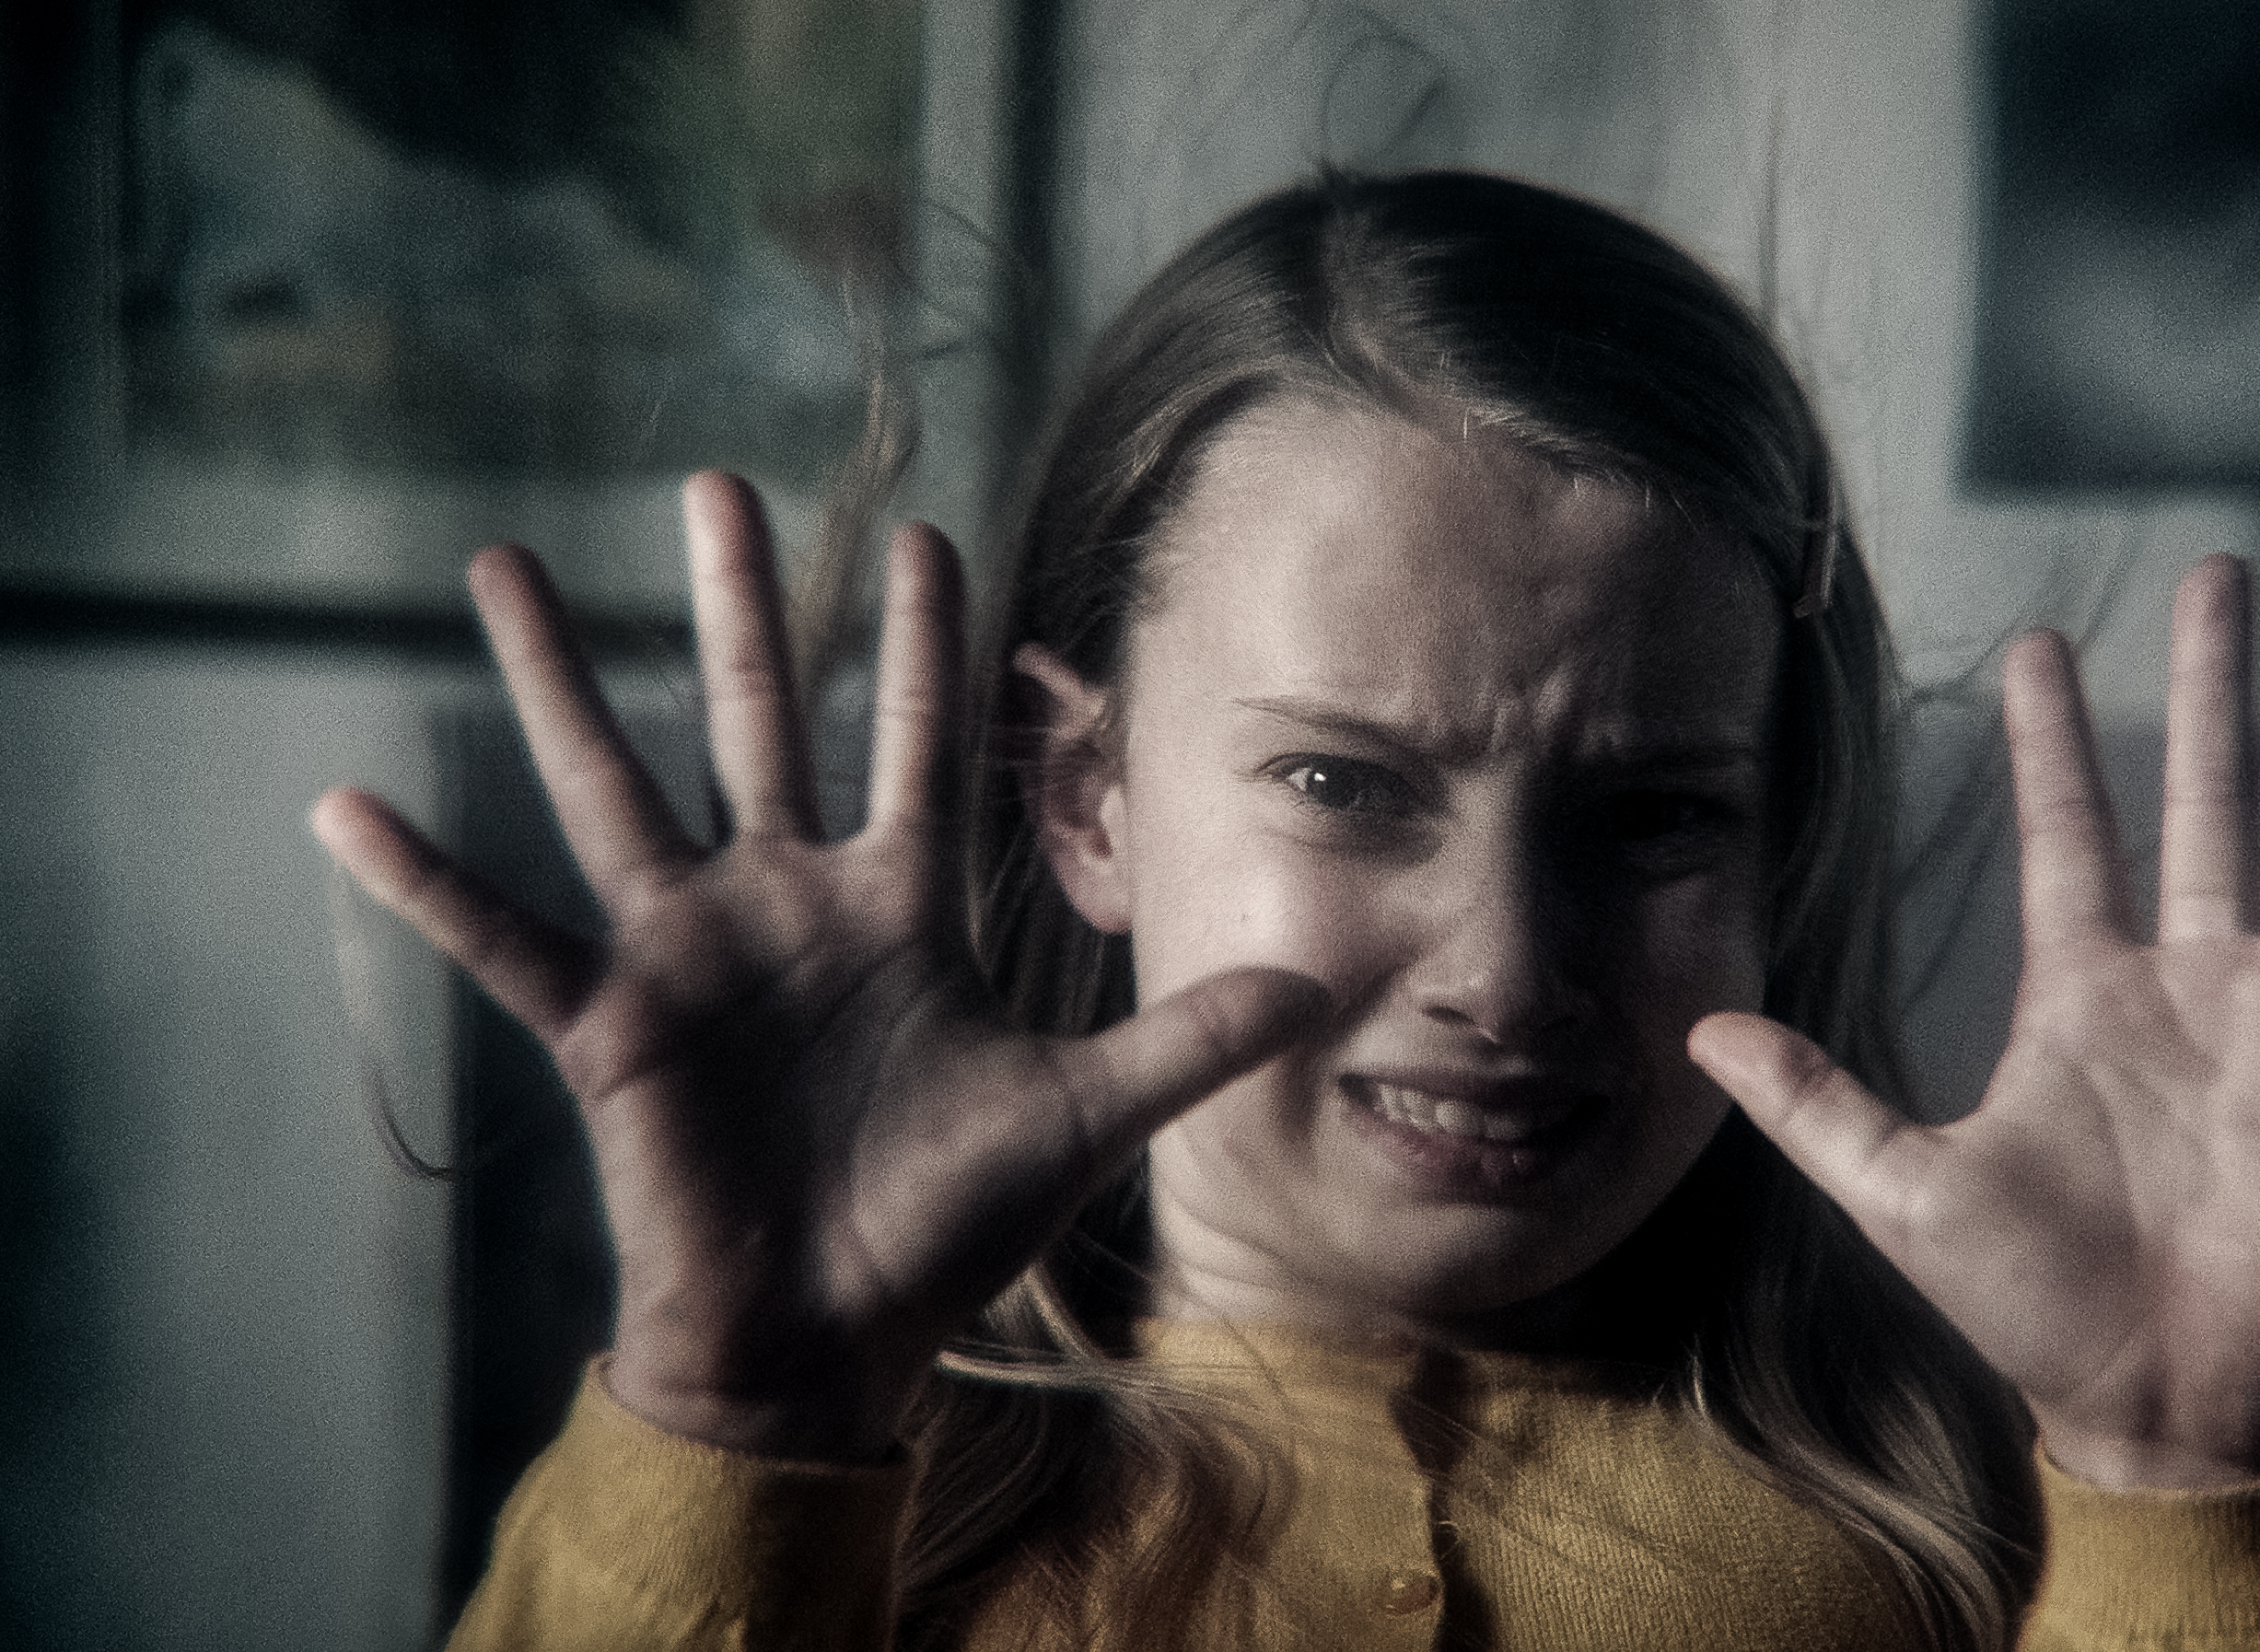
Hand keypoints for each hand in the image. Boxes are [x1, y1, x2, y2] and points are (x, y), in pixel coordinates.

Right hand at [312, 473, 1326, 1460]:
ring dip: (558, 675)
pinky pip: (502, 936)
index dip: (916, 644)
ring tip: (502, 561)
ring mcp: (689, 954)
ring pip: (616, 783)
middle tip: (714, 477)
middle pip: (754, 718)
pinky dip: (428, 880)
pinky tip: (347, 800)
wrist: (831, 1340)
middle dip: (737, 601)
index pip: (910, 741)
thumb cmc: (946, 1227)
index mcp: (896, 910)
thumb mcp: (1082, 1118)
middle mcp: (785, 905)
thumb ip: (1189, 1040)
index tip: (921, 531)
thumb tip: (1321, 986)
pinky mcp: (610, 1023)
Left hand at [1691, 555, 2259, 1488]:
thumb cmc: (2031, 1311)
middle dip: (2217, 689)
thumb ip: (1816, 1103)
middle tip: (2223, 568)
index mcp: (2084, 999)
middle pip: (2211, 803)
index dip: (2053, 743)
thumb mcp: (1904, 1194)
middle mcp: (2195, 989)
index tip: (2035, 643)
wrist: (2150, 1413)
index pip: (2070, 836)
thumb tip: (1699, 1025)